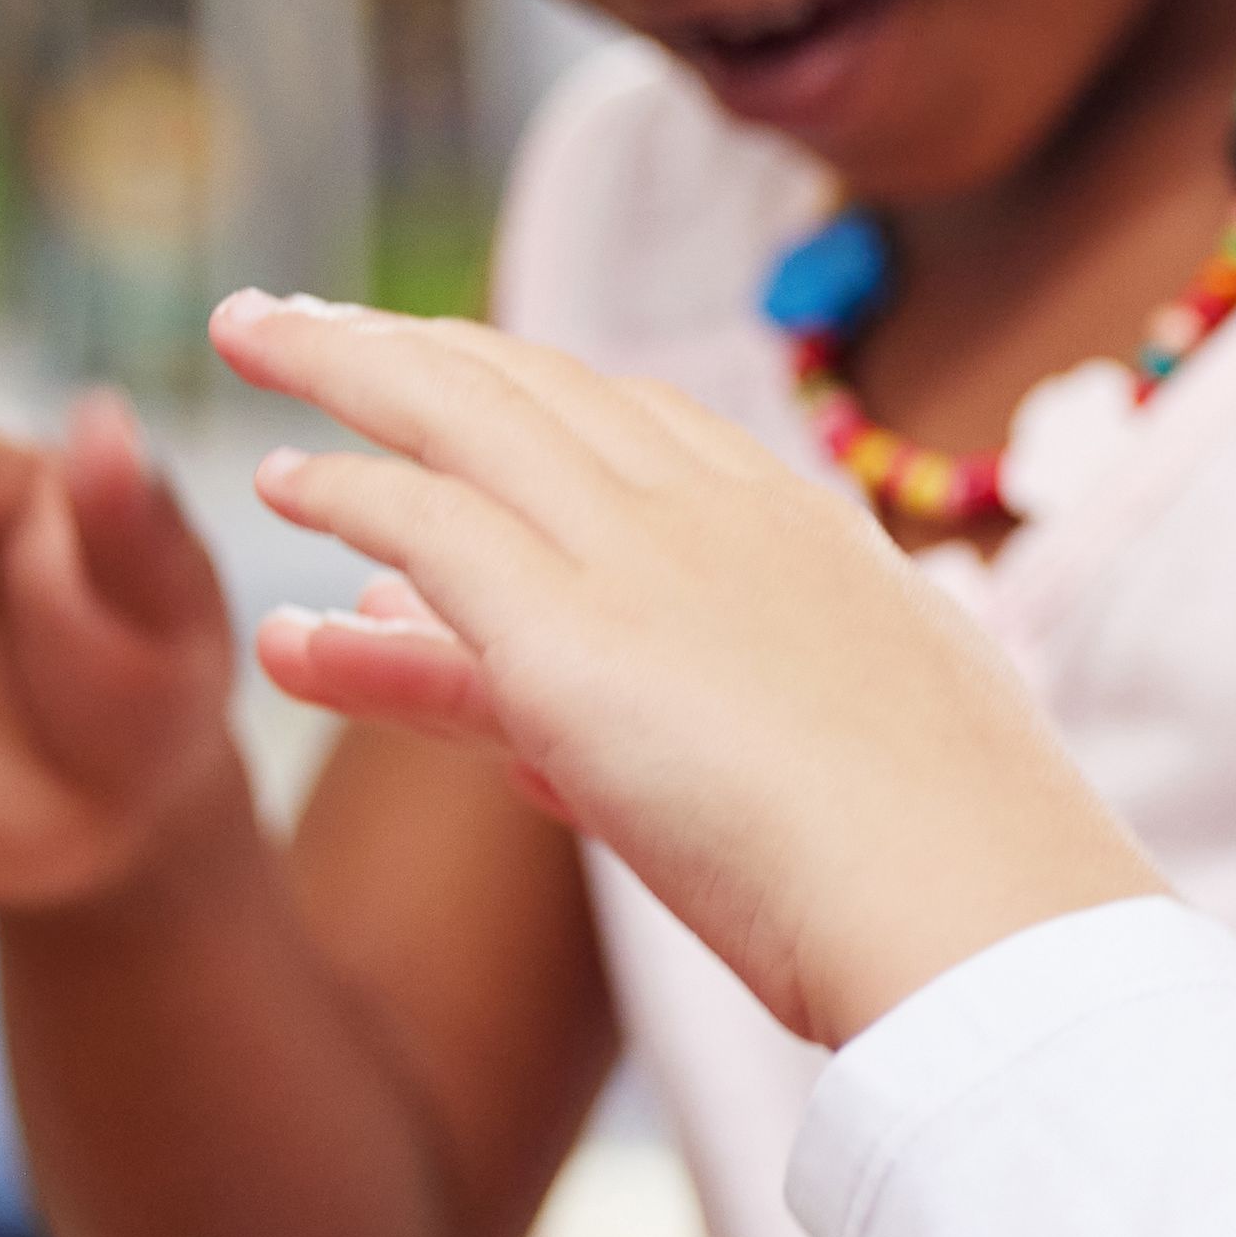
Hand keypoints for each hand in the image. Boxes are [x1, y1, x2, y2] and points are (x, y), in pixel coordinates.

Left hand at [211, 298, 1157, 1047]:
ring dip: (345, 364)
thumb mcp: (855, 762)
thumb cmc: (954, 879)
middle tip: (319, 323)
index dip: (533, 397)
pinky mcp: (569, 632)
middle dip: (420, 344)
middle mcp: (723, 515)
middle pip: (539, 383)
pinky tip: (277, 481)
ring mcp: (645, 560)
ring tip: (256, 340)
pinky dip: (344, 486)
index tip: (464, 385)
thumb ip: (740, 726)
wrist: (978, 913)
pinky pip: (422, 516)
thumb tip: (602, 744)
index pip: (642, 428)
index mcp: (808, 536)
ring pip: (462, 410)